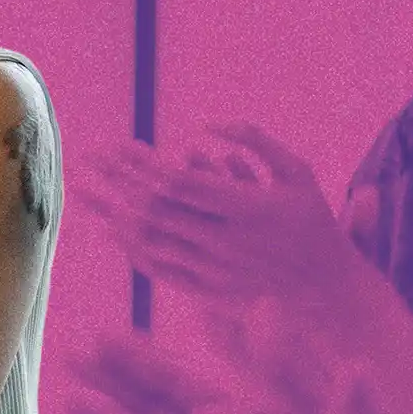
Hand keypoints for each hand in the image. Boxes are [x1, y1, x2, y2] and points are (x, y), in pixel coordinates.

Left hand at [74, 124, 361, 316]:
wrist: (329, 290)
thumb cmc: (312, 220)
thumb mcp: (297, 171)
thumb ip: (255, 141)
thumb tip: (206, 124)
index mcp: (246, 208)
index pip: (179, 181)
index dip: (143, 163)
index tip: (115, 144)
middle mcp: (225, 239)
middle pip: (156, 207)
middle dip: (116, 180)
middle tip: (87, 158)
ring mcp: (214, 268)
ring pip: (151, 239)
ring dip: (113, 213)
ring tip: (83, 191)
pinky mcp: (208, 290)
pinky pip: (160, 269)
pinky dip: (132, 248)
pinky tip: (111, 230)